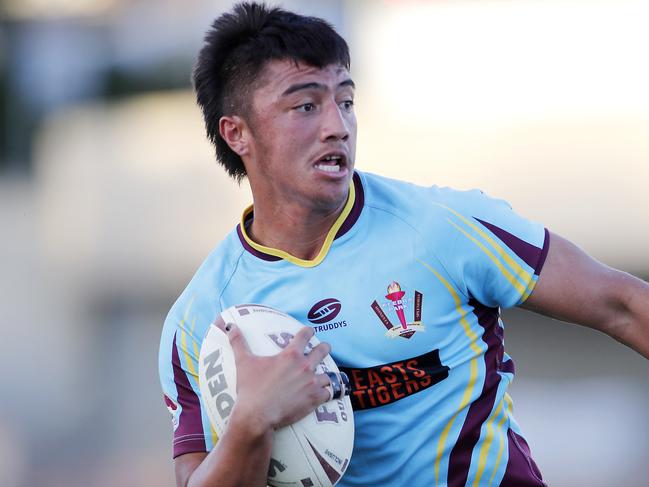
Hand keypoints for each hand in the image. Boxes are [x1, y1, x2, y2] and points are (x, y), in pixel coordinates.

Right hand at [216, 319, 332, 431]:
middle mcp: (304, 366)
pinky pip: (330, 392)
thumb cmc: (250, 388)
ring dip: (326, 374)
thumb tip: (230, 326)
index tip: (310, 331)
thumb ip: (239, 342)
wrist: (256, 415)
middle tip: (324, 348)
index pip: (304, 335)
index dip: (308, 331)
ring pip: (328, 374)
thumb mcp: (243, 362)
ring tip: (325, 375)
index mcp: (290, 354)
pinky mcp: (315, 399)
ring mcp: (312, 383)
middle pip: (322, 351)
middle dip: (324, 348)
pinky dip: (328, 392)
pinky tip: (328, 392)